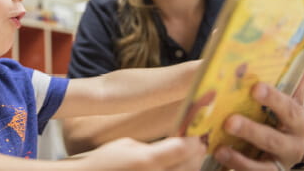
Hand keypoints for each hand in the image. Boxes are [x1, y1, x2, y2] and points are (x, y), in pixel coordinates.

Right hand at [81, 137, 205, 170]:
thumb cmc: (105, 162)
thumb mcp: (127, 145)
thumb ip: (153, 146)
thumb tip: (174, 145)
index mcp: (146, 160)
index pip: (182, 148)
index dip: (193, 140)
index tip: (197, 135)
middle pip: (191, 165)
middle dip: (197, 153)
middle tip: (198, 144)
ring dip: (192, 165)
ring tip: (190, 157)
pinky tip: (177, 167)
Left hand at [213, 82, 303, 169]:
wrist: (289, 151)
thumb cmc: (282, 118)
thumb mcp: (288, 101)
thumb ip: (291, 81)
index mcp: (297, 120)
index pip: (288, 108)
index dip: (273, 99)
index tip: (256, 88)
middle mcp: (292, 144)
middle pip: (272, 139)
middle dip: (251, 130)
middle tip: (230, 121)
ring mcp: (279, 163)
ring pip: (262, 164)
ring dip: (240, 157)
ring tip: (220, 148)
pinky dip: (236, 166)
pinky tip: (220, 156)